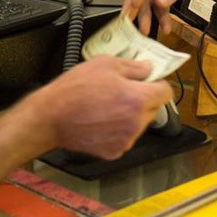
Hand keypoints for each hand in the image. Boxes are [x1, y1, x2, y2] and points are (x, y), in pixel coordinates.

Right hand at [0, 57, 172, 187]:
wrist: (50, 117)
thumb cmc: (74, 89)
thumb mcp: (105, 64)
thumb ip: (133, 67)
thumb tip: (149, 69)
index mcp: (137, 99)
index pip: (166, 92)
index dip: (158, 83)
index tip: (149, 81)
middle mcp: (135, 123)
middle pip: (154, 109)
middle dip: (144, 99)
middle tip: (123, 91)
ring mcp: (126, 140)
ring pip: (140, 124)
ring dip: (132, 115)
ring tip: (107, 106)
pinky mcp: (114, 152)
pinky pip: (126, 137)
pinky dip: (119, 130)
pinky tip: (101, 120)